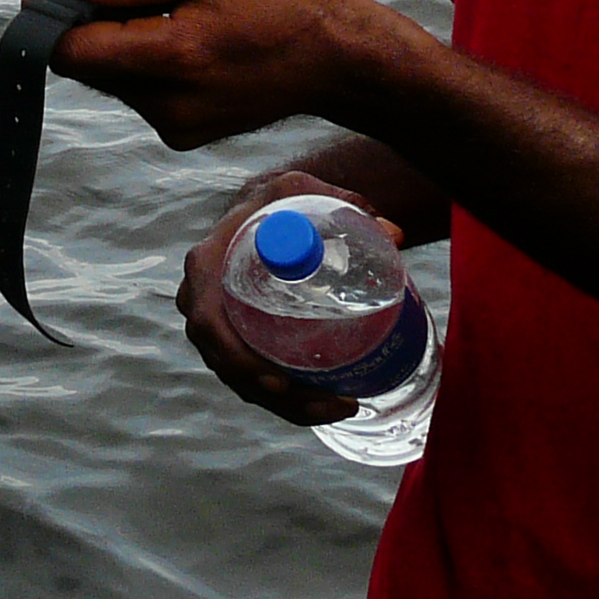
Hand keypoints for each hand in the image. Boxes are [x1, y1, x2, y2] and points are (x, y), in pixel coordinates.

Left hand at [42, 0, 418, 150]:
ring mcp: (175, 123)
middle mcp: (168, 104)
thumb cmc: (298, 0)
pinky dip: (127, 45)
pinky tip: (151, 11)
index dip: (43, 3)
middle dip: (65, 5)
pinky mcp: (183, 129)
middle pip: (81, 60)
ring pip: (105, 72)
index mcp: (176, 59)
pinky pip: (134, 84)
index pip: (70, 48)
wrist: (349, 63)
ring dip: (96, 24)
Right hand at [179, 168, 398, 428]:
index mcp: (207, 265)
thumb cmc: (280, 202)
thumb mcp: (303, 192)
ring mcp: (217, 326)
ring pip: (243, 381)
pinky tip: (326, 405)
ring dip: (288, 406)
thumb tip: (396, 236)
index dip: (237, 358)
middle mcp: (203, 301)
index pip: (208, 323)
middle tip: (328, 402)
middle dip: (278, 396)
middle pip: (228, 364)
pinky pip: (252, 380)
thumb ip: (347, 206)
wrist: (266, 212)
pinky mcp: (235, 341)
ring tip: (339, 406)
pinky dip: (287, 401)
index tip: (279, 382)